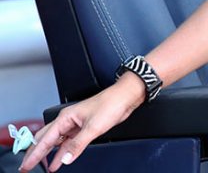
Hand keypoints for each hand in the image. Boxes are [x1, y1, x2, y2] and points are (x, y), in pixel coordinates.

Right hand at [19, 77, 143, 171]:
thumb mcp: (93, 127)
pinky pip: (68, 142)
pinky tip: (60, 160)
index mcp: (65, 117)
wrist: (126, 97)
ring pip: (57, 141)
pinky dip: (62, 151)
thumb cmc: (111, 103)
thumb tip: (64, 159)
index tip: (25, 165)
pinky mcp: (85, 127)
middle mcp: (68, 120)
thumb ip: (77, 145)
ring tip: (41, 166)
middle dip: (35, 153)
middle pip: (46, 139)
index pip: (44, 139)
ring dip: (49, 154)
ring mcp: (76, 124)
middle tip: (26, 166)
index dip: (34, 154)